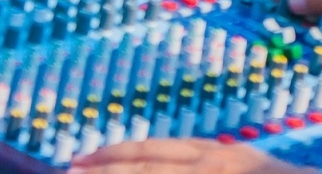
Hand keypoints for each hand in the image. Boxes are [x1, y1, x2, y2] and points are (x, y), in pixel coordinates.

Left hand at [71, 138, 311, 173]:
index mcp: (223, 155)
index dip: (119, 152)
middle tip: (69, 169)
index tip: (85, 157)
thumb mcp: (252, 170)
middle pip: (150, 162)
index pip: (160, 150)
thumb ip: (219, 165)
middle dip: (106, 165)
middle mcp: (218, 163)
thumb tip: (196, 163)